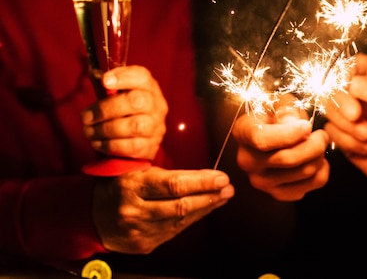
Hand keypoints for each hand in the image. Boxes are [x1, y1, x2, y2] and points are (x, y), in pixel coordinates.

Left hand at [81, 66, 167, 160]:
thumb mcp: (117, 94)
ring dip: (105, 129)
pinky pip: (131, 147)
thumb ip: (107, 83)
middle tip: (86, 117)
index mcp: (149, 88)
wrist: (136, 139)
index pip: (142, 77)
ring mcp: (156, 127)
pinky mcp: (150, 146)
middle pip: (137, 101)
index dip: (124, 77)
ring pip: (135, 126)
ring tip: (88, 131)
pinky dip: (110, 145)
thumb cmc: (122, 111)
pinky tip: (97, 143)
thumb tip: (95, 73)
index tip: (104, 81)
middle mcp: (157, 106)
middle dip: (106, 109)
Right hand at [93, 167, 233, 253]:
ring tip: (222, 197)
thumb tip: (203, 175)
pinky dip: (193, 219)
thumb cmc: (119, 186)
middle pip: (180, 205)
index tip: (220, 177)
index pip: (173, 184)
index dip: (200, 182)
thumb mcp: (133, 170)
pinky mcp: (144, 244)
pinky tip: (205, 209)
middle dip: (208, 196)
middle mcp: (134, 210)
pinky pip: (175, 231)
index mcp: (132, 186)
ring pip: (180, 220)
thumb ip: (162, 173)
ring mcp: (139, 230)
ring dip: (206, 208)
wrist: (91, 216)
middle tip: (227, 188)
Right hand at [232, 97, 329, 200]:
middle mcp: (247, 160)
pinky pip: (313, 184)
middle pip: (288, 159)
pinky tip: (315, 159)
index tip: (306, 126)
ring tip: (318, 144)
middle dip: (314, 144)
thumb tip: (294, 126)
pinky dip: (322, 170)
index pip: (262, 140)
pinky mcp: (279, 193)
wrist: (273, 133)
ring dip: (320, 155)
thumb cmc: (276, 114)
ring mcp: (261, 181)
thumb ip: (286, 110)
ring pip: (304, 172)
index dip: (289, 134)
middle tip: (321, 134)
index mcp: (243, 133)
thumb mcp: (279, 102)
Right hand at [323, 54, 366, 195]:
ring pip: (330, 111)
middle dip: (341, 102)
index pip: (351, 65)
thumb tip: (353, 83)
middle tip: (356, 115)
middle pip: (333, 87)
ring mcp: (354, 117)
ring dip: (346, 125)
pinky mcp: (348, 138)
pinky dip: (348, 142)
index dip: (344, 74)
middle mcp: (364, 95)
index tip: (350, 87)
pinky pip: (332, 134)